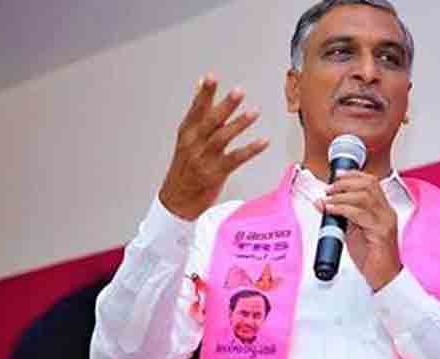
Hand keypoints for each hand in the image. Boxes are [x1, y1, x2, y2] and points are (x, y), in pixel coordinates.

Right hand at [160, 74, 268, 219]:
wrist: (177, 200)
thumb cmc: (185, 168)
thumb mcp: (186, 138)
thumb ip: (197, 112)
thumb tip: (201, 85)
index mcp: (186, 133)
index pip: (195, 110)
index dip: (203, 94)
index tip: (211, 78)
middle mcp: (193, 145)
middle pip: (210, 122)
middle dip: (225, 106)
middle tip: (238, 92)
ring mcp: (204, 160)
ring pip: (222, 138)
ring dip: (239, 124)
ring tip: (254, 112)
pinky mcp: (215, 174)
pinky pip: (235, 159)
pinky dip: (250, 150)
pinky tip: (263, 142)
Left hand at [318, 170, 401, 290]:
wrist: (384, 278)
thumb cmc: (371, 257)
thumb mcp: (355, 231)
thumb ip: (345, 216)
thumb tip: (326, 203)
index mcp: (382, 209)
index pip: (371, 182)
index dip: (353, 175)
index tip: (336, 176)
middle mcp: (386, 212)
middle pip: (369, 184)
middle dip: (345, 182)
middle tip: (329, 189)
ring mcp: (385, 221)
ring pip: (364, 196)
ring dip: (341, 195)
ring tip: (327, 199)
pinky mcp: (381, 233)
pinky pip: (360, 214)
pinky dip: (342, 209)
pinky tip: (331, 210)